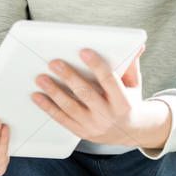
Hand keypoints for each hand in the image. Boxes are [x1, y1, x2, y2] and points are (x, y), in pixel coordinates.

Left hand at [31, 47, 170, 149]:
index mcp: (123, 102)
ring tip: (41, 78)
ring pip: (71, 107)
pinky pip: (62, 119)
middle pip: (86, 94)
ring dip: (54, 92)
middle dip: (69, 77)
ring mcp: (93, 126)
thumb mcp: (134, 84)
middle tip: (54, 63)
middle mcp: (108, 116)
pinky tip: (37, 97)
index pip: (109, 80)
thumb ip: (131, 64)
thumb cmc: (128, 102)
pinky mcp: (81, 132)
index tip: (83, 51)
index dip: (96, 65)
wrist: (129, 132)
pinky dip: (48, 107)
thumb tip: (138, 43)